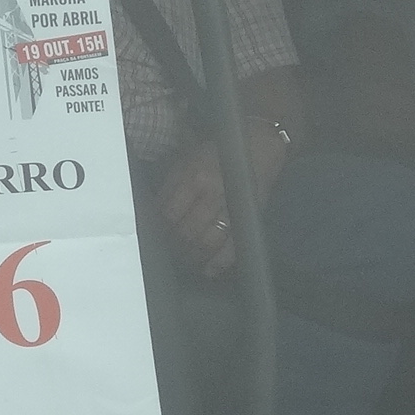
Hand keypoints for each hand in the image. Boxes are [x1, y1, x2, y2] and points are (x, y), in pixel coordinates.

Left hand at [159, 123, 288, 276]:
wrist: (259, 144)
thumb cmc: (218, 152)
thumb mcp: (187, 159)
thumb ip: (170, 184)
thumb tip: (155, 211)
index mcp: (194, 177)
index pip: (169, 213)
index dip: (159, 229)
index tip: (155, 236)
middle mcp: (212, 193)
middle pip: (186, 231)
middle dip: (174, 245)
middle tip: (168, 251)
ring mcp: (232, 208)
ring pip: (207, 242)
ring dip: (193, 256)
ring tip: (184, 260)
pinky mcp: (248, 218)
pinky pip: (233, 247)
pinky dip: (219, 263)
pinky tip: (208, 270)